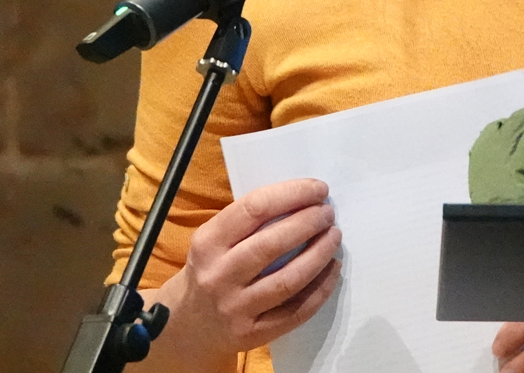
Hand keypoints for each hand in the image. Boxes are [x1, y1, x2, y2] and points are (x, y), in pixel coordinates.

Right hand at [141, 178, 341, 368]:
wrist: (188, 324)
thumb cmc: (212, 269)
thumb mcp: (214, 240)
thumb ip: (249, 221)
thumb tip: (304, 197)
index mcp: (208, 243)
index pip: (254, 208)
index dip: (292, 194)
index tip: (318, 189)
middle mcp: (218, 276)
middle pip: (273, 244)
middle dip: (309, 223)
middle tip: (328, 213)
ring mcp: (234, 308)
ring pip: (288, 280)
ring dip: (319, 255)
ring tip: (334, 237)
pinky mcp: (251, 334)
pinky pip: (296, 311)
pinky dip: (321, 288)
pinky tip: (332, 270)